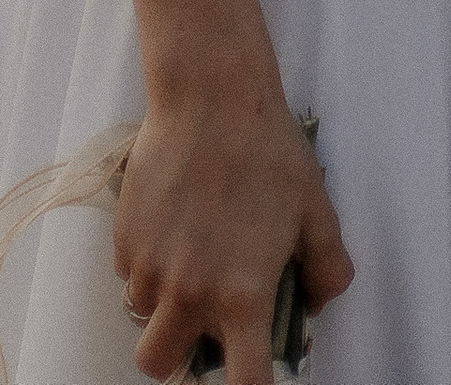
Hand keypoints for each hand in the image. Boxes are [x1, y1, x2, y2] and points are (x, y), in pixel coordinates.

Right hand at [113, 84, 350, 383]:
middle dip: (177, 351)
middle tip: (200, 317)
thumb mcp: (315, 209)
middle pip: (159, 365)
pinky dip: (146, 263)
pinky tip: (174, 220)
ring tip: (190, 253)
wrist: (212, 95)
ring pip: (143, 316)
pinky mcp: (124, 236)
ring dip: (162, 302)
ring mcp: (150, 265)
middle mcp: (189, 291)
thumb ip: (326, 267)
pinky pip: (129, 273)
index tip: (250, 380)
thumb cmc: (268, 150)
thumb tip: (318, 300)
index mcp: (242, 295)